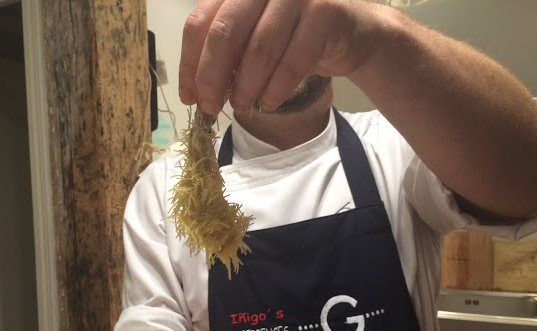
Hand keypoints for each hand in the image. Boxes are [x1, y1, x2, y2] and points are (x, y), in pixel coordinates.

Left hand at [179, 0, 381, 114]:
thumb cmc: (294, 38)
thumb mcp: (253, 40)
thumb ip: (226, 55)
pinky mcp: (325, 12)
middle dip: (212, 78)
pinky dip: (275, 90)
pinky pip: (291, 62)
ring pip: (258, 50)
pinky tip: (269, 103)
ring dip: (245, 88)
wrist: (352, 33)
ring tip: (243, 106)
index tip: (189, 97)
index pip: (200, 22)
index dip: (189, 63)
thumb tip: (197, 91)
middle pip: (224, 33)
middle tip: (211, 108)